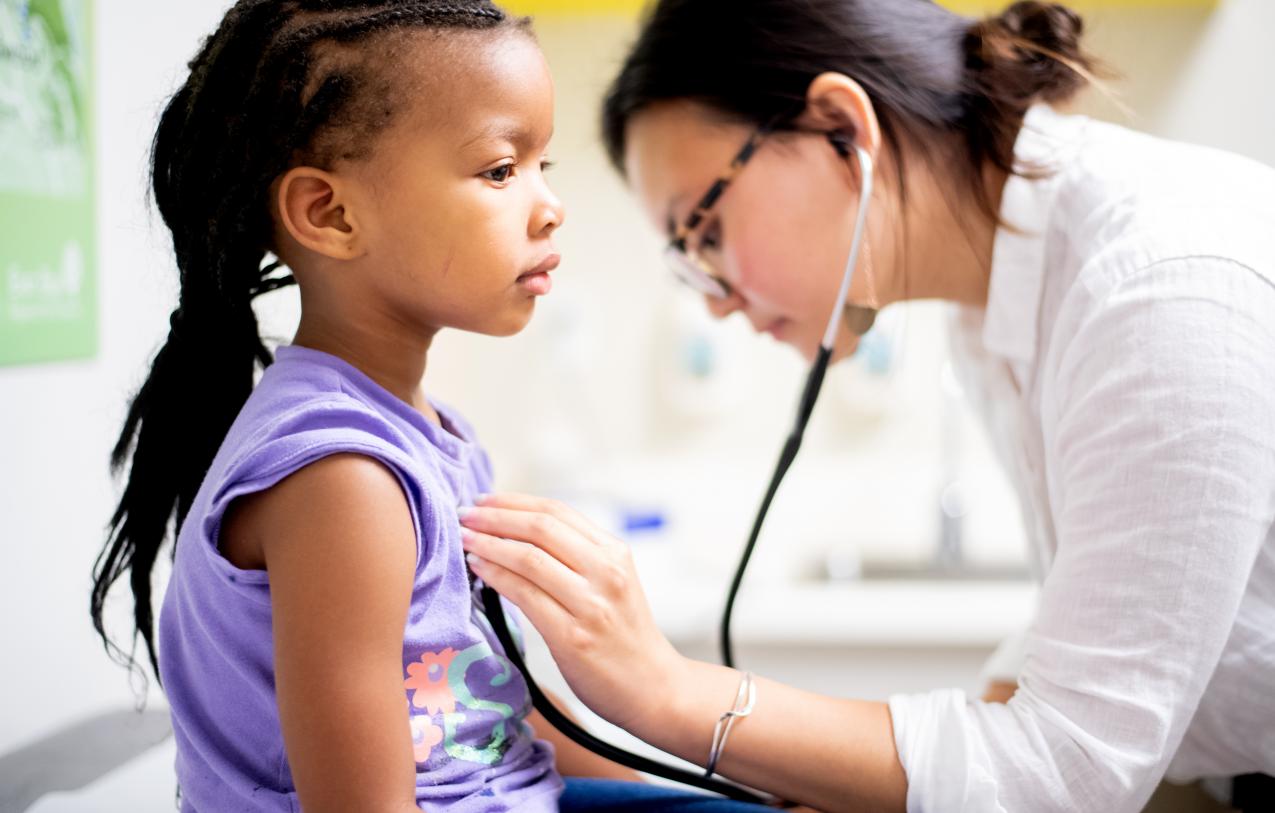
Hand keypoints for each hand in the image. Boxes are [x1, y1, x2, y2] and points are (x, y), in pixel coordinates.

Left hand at [459, 493, 687, 735]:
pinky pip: (524, 594)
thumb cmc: (623, 637)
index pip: (558, 511)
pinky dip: (495, 576)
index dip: (514, 501)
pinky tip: (478, 569)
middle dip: (495, 517)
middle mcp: (606, 572)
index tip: (483, 500)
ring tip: (464, 539)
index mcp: (615, 552)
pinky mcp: (573, 636)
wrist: (652, 687)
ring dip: (488, 543)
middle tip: (464, 514)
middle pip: (540, 527)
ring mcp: (591, 604)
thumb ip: (576, 557)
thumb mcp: (611, 584)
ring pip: (529, 557)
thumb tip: (517, 533)